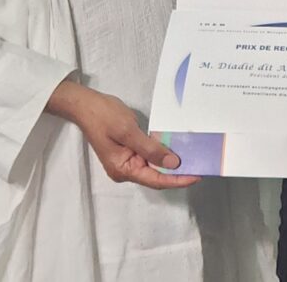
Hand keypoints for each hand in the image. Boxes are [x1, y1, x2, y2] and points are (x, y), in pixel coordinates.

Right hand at [47, 80, 199, 189]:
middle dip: (178, 172)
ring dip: (171, 163)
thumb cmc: (104, 116)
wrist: (85, 105)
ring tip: (193, 158)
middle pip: (156, 176)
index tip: (198, 175)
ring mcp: (126, 161)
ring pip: (153, 166)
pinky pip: (148, 156)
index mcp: (123, 169)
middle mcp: (125, 170)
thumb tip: (173, 164)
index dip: (178, 179)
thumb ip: (150, 149)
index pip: (156, 180)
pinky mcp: (128, 151)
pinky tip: (176, 148)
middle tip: (201, 165)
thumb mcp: (128, 131)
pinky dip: (162, 153)